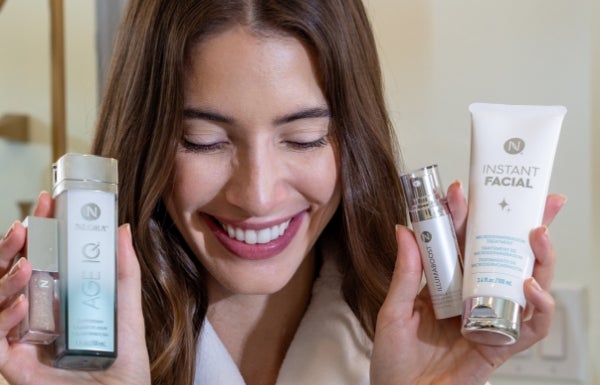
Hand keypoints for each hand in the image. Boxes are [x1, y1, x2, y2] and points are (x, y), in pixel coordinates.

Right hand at [0, 192, 150, 384]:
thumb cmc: (123, 360)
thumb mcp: (126, 311)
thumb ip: (124, 272)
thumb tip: (123, 228)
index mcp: (57, 296)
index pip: (40, 255)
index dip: (40, 228)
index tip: (48, 201)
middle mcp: (34, 312)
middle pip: (9, 272)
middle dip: (11, 246)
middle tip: (26, 224)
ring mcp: (20, 336)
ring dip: (6, 278)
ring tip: (29, 265)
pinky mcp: (12, 362)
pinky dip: (4, 318)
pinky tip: (20, 305)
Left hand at [370, 182, 564, 384]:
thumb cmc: (394, 359)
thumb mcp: (394, 311)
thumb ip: (404, 274)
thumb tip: (405, 229)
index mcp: (446, 284)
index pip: (462, 243)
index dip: (466, 216)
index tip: (461, 191)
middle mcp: (472, 296)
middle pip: (503, 256)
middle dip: (524, 226)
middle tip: (538, 200)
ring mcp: (490, 318)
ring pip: (526, 283)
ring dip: (538, 258)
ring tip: (535, 235)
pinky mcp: (502, 345)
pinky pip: (530, 325)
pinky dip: (538, 306)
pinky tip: (529, 286)